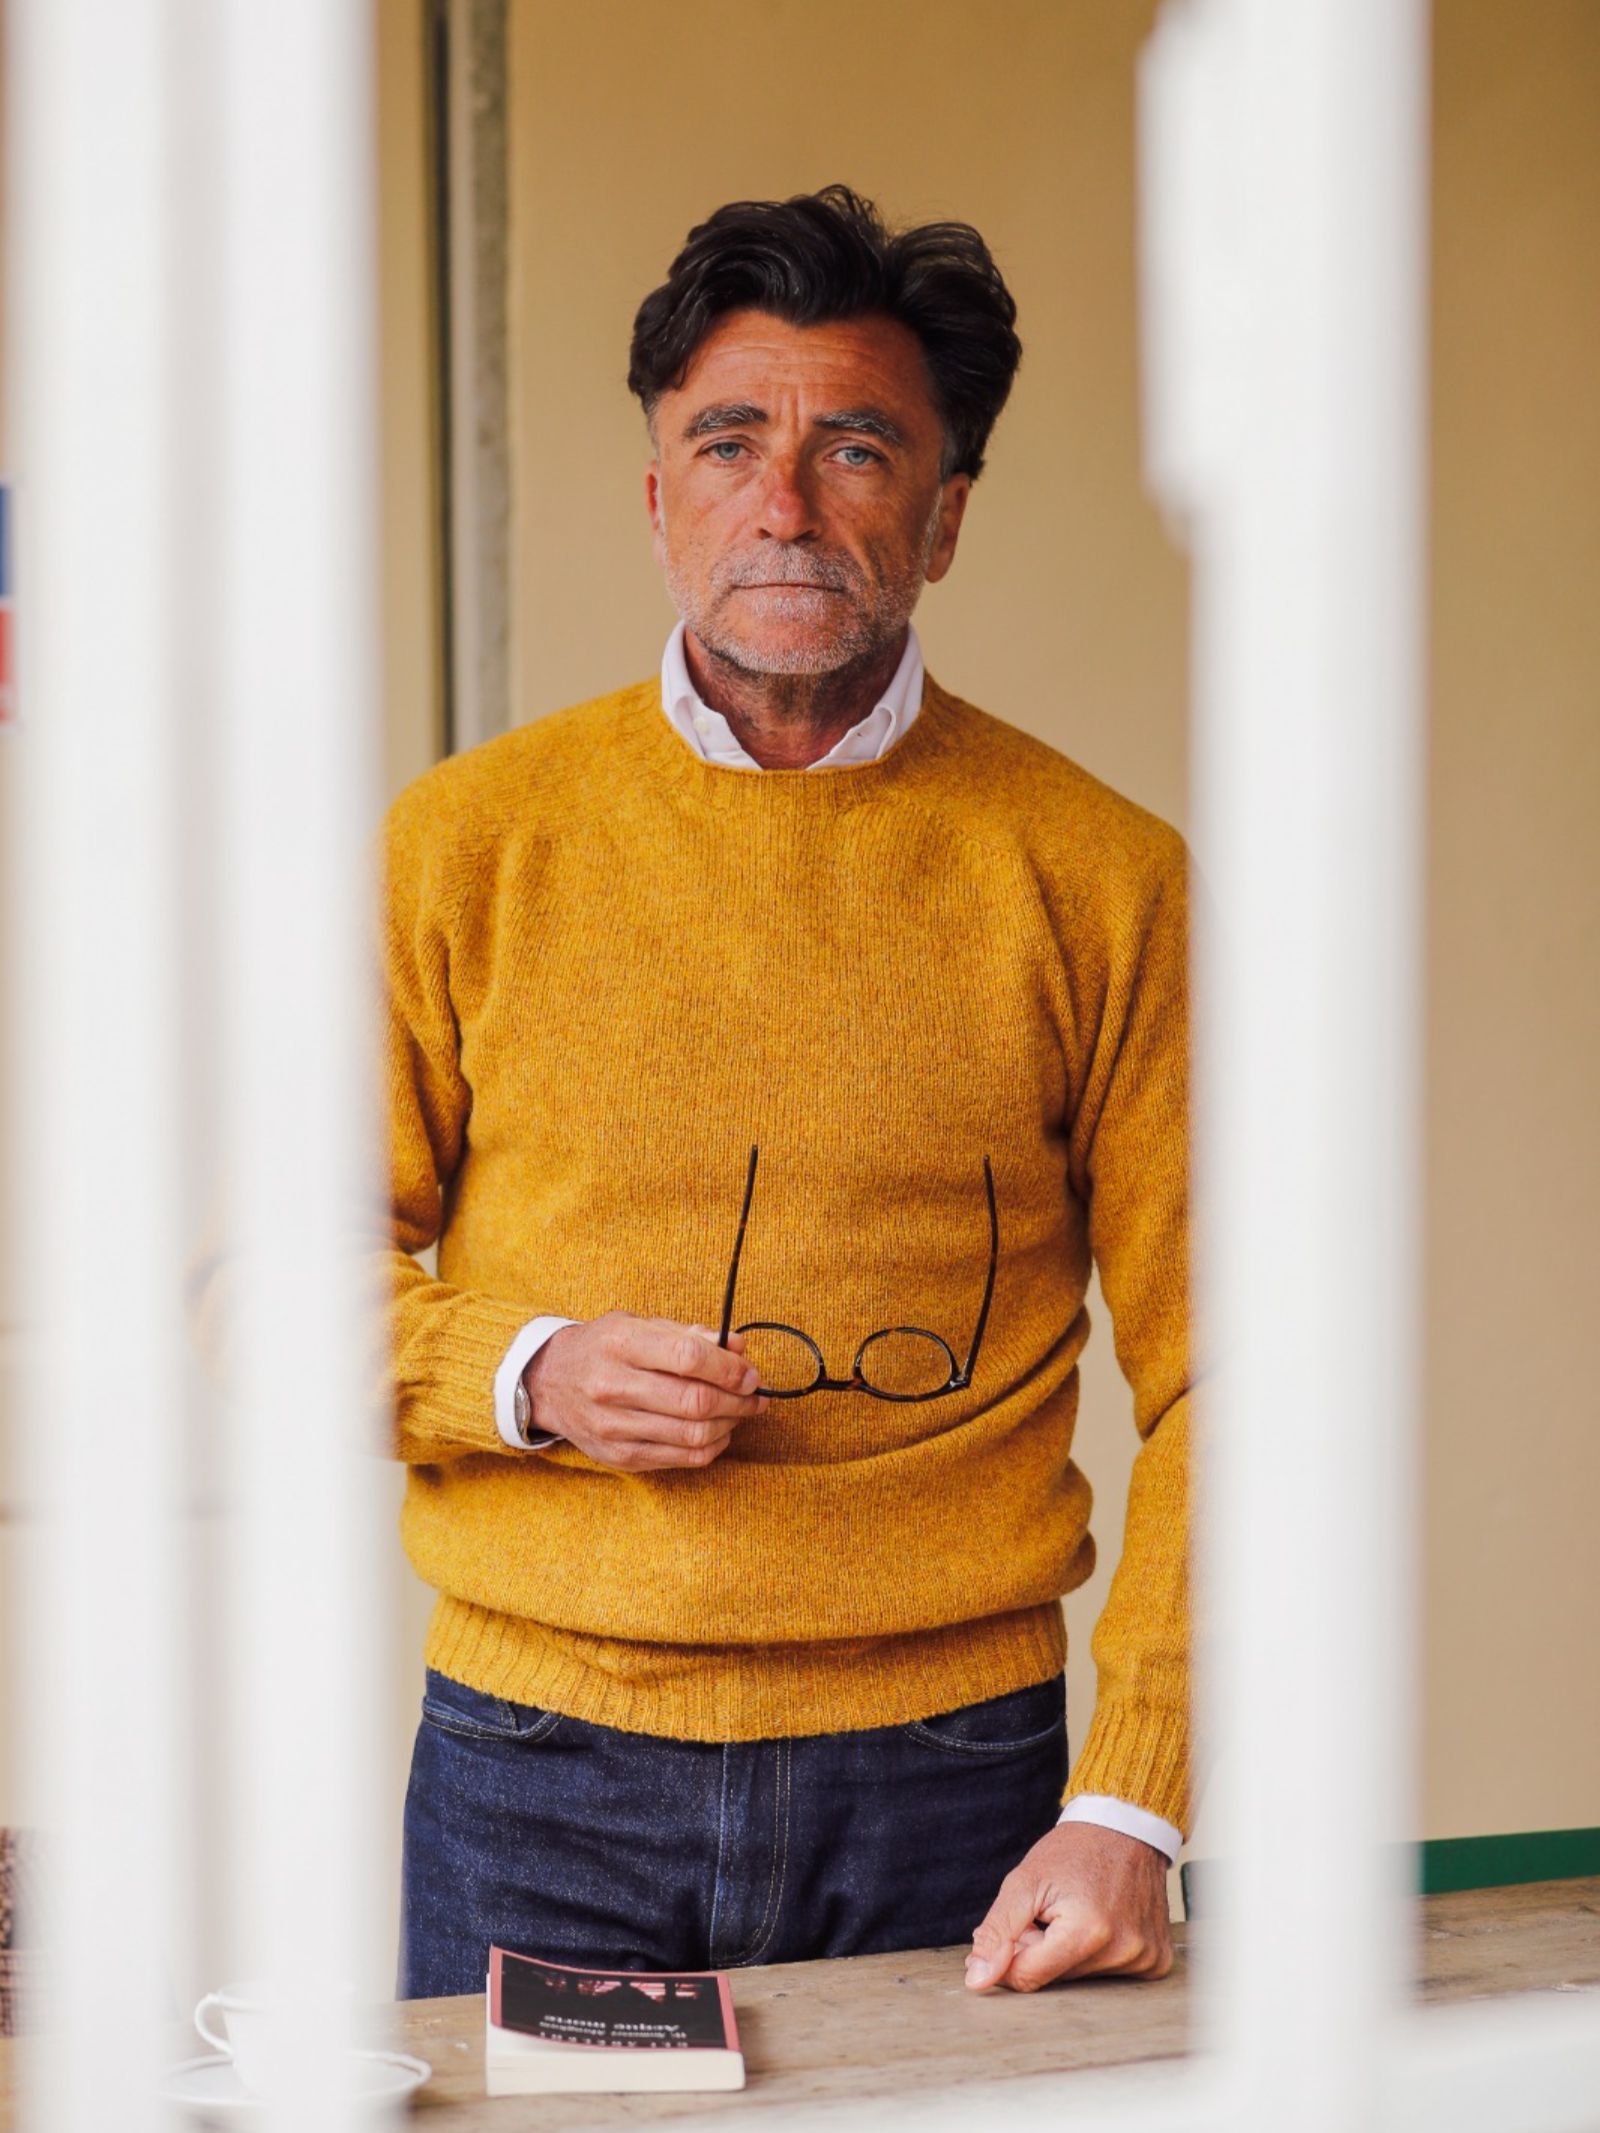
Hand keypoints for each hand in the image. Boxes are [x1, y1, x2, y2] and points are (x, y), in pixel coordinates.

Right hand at [522, 1313, 767, 1471]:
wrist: (549, 1383)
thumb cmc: (603, 1348)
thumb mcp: (638, 1324)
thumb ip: (689, 1334)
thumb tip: (737, 1347)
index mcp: (621, 1344)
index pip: (688, 1358)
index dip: (730, 1369)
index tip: (750, 1373)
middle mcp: (613, 1386)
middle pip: (694, 1402)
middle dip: (738, 1400)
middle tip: (755, 1395)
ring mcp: (614, 1427)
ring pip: (693, 1435)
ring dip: (730, 1425)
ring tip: (741, 1412)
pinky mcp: (620, 1456)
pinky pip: (681, 1458)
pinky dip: (711, 1447)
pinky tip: (719, 1432)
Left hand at [964, 1822, 1173, 1991]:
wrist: (1126, 1827)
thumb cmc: (1074, 1852)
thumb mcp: (1024, 1882)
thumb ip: (997, 1933)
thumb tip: (978, 1979)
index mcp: (1087, 1932)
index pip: (1028, 1977)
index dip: (1012, 1955)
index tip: (1017, 1929)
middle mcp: (1122, 1951)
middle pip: (1056, 1980)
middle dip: (1042, 1950)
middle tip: (1050, 1912)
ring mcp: (1144, 1958)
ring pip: (1081, 1979)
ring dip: (1069, 1952)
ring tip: (1078, 1912)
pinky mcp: (1157, 1961)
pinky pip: (1111, 1975)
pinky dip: (1098, 1954)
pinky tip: (1103, 1921)